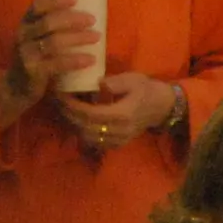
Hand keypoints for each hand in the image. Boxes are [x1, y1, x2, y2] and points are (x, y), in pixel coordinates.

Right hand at [0, 0, 100, 120]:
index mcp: (25, 23)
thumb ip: (50, 28)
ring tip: (97, 37)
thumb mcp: (36, 39)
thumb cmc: (34, 58)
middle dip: (72, 19)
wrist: (16, 86)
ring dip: (78, 38)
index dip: (55, 0)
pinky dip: (76, 60)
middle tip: (92, 19)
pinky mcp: (34, 70)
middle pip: (49, 23)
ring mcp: (27, 53)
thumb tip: (83, 16)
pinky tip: (91, 59)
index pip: (37, 6)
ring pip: (54, 42)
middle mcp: (23, 35)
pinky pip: (57, 63)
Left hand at [57, 73, 176, 155]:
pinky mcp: (119, 143)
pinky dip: (84, 133)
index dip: (73, 106)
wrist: (163, 106)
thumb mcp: (133, 79)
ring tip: (66, 111)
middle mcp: (119, 130)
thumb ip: (114, 82)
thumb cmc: (147, 89)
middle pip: (86, 127)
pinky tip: (79, 122)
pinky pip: (97, 143)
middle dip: (69, 115)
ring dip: (75, 125)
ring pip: (88, 137)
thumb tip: (96, 84)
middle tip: (58, 102)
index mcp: (122, 114)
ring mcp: (120, 139)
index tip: (62, 95)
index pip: (90, 114)